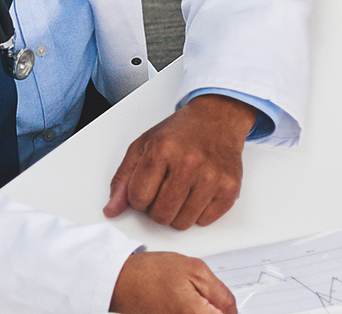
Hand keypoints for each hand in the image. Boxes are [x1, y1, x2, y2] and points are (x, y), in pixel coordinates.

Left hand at [106, 94, 255, 228]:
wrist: (218, 119)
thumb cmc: (180, 133)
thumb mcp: (143, 146)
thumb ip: (124, 179)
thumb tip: (111, 210)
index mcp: (162, 150)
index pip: (138, 198)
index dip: (138, 198)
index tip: (146, 188)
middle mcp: (189, 163)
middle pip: (161, 215)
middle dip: (157, 208)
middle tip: (165, 190)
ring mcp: (212, 177)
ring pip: (182, 223)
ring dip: (177, 212)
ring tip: (182, 191)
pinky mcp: (230, 189)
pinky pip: (204, 221)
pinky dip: (198, 213)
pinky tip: (198, 192)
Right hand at [110, 251, 236, 313]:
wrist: (120, 281)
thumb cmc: (150, 273)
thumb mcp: (195, 270)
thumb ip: (220, 292)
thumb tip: (232, 309)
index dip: (230, 311)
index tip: (224, 304)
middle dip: (215, 311)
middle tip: (206, 298)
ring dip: (202, 310)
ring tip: (187, 297)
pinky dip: (190, 311)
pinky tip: (181, 302)